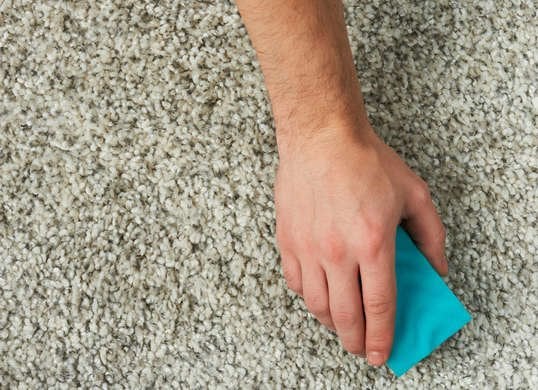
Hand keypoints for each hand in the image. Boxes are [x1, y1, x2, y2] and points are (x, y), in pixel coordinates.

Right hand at [274, 123, 447, 365]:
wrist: (321, 137)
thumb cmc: (366, 161)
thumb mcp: (414, 194)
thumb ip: (431, 235)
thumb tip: (436, 269)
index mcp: (372, 242)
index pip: (378, 305)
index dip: (381, 336)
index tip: (381, 353)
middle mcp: (337, 251)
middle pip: (345, 315)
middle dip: (355, 341)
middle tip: (361, 349)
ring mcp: (308, 247)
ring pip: (317, 304)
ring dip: (331, 324)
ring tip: (342, 325)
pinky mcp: (288, 239)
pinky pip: (295, 283)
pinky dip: (308, 297)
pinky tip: (319, 295)